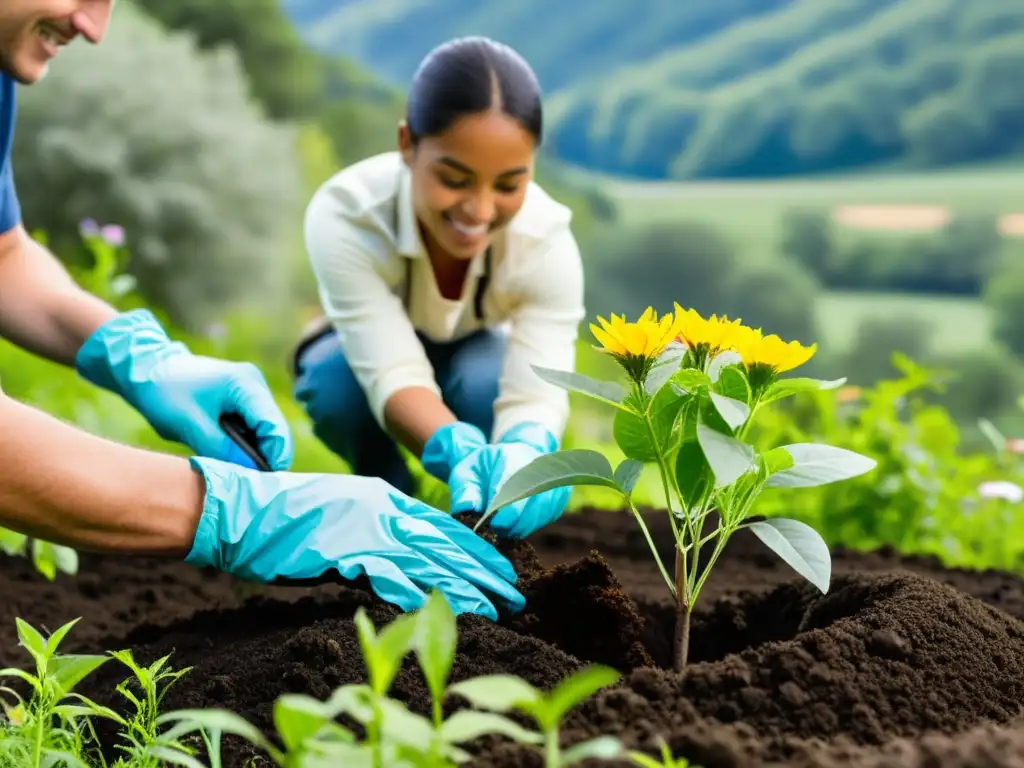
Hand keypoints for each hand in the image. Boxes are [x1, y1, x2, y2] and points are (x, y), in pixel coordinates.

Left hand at [75, 309, 292, 469]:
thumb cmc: (164, 393)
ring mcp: (251, 390)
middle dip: (268, 456)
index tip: (263, 483)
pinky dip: (248, 443)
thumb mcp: (191, 426)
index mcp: (246, 385)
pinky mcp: (243, 397)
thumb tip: (251, 474)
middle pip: (276, 429)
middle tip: (251, 483)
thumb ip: (223, 450)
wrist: (146, 369)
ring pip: (267, 429)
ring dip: (257, 450)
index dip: (275, 456)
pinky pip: (255, 426)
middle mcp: (255, 384)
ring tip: (240, 471)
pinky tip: (234, 456)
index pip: (274, 426)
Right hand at [185, 457, 525, 618]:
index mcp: (384, 498)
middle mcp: (382, 509)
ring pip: (427, 560)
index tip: (500, 567)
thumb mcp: (343, 510)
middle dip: (483, 570)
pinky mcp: (343, 550)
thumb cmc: (286, 515)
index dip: (474, 548)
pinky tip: (441, 609)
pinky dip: (415, 592)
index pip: (441, 525)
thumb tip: (402, 553)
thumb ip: (376, 525)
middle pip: (444, 543)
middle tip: (515, 593)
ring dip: (464, 587)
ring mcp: (364, 528)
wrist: (241, 509)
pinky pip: (387, 574)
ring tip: (496, 608)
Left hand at [422, 421, 570, 538]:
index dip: (501, 509)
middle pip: (530, 500)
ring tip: (505, 527)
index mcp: (510, 457)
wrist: (515, 456)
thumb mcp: (467, 471)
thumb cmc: (487, 468)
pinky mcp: (559, 494)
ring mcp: (550, 480)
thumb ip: (464, 489)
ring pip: (541, 512)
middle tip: (497, 529)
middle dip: (512, 521)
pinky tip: (518, 523)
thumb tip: (468, 507)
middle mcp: (536, 467)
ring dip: (522, 526)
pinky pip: (547, 517)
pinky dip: (532, 525)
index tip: (492, 523)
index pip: (510, 486)